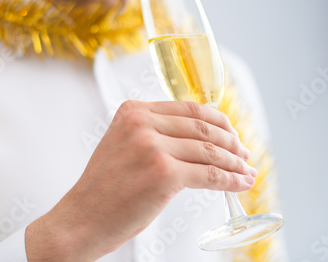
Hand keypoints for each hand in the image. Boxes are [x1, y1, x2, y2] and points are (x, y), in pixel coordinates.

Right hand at [25, 100, 255, 261]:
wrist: (80, 219)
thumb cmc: (104, 190)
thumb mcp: (123, 146)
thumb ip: (153, 134)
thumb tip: (196, 139)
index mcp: (133, 111)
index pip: (189, 109)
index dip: (217, 121)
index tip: (231, 134)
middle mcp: (143, 123)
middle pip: (203, 127)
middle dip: (231, 142)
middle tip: (244, 154)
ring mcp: (153, 147)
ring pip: (210, 151)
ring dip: (235, 162)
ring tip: (247, 171)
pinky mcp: (164, 173)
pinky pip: (209, 173)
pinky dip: (230, 179)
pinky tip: (241, 183)